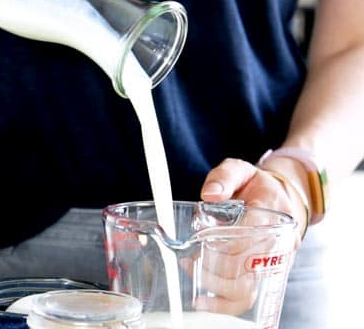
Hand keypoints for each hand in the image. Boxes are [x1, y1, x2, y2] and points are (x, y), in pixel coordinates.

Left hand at [186, 158, 305, 314]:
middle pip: (246, 265)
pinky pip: (249, 296)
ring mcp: (274, 261)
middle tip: (190, 262)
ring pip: (249, 288)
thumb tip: (210, 194)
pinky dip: (226, 303)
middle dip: (215, 267)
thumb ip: (224, 177)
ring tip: (195, 279)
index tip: (200, 241)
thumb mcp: (240, 169)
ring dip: (218, 289)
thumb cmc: (256, 186)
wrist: (283, 198)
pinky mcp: (267, 274)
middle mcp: (277, 241)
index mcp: (272, 212)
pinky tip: (205, 300)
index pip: (249, 233)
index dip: (223, 241)